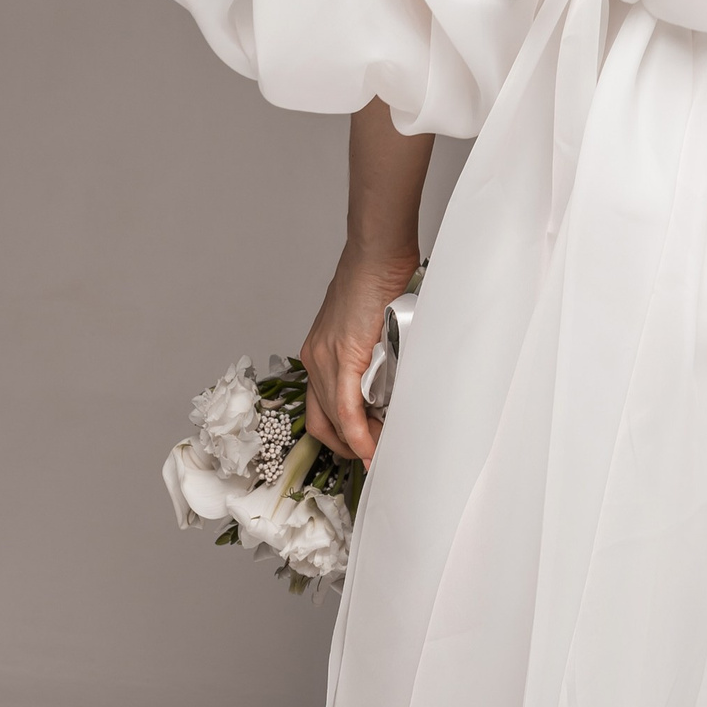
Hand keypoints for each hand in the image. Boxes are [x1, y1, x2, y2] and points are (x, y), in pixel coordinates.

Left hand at [300, 242, 417, 464]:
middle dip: (347, 446)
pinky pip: (346, 409)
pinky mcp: (342, 356)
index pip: (322, 406)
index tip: (362, 447)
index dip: (340, 434)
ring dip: (357, 443)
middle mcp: (315, 358)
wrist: (378, 251)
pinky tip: (372, 447)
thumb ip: (371, 352)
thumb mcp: (367, 323)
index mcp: (320, 351)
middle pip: (322, 420)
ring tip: (381, 452)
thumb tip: (391, 379)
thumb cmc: (380, 276)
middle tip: (372, 456)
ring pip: (334, 418)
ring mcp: (325, 358)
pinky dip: (358, 434)